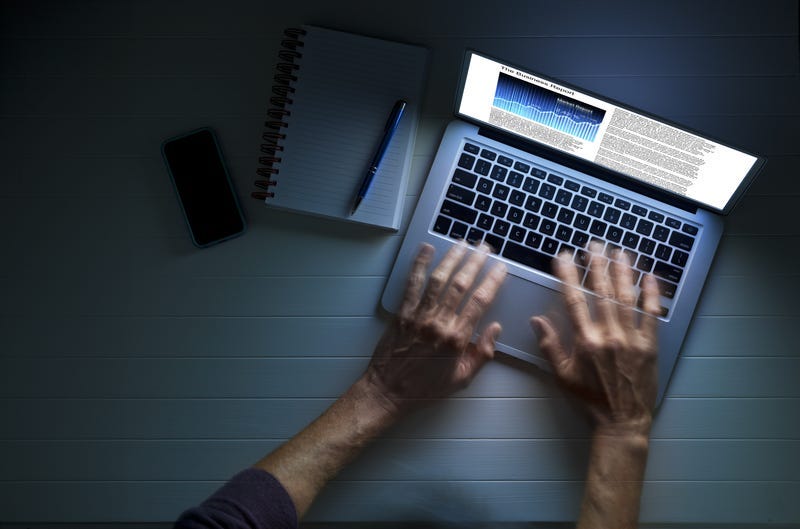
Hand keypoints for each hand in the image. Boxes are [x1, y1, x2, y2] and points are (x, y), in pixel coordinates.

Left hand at [365, 242, 506, 415]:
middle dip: (475, 262)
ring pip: (439, 280)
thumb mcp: (462, 379)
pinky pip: (412, 284)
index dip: (493, 281)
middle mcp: (439, 323)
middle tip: (485, 247)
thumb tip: (495, 328)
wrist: (389, 392)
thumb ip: (483, 353)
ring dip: (452, 258)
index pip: (480, 302)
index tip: (501, 268)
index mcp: (458, 339)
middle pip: (461, 284)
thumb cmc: (426, 389)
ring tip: (462, 243)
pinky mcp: (402, 313)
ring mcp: (419, 316)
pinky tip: (426, 249)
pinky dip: (419, 264)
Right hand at [531, 243, 660, 434]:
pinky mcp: (650, 345)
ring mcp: (632, 339)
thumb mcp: (562, 376)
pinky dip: (651, 294)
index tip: (563, 257)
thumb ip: (550, 346)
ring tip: (618, 251)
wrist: (622, 422)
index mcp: (585, 342)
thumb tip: (536, 320)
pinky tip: (649, 276)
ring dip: (622, 271)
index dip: (568, 276)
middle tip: (592, 244)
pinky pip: (652, 315)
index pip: (574, 300)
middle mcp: (609, 336)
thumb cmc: (589, 400)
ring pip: (626, 298)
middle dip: (596, 265)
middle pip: (602, 292)